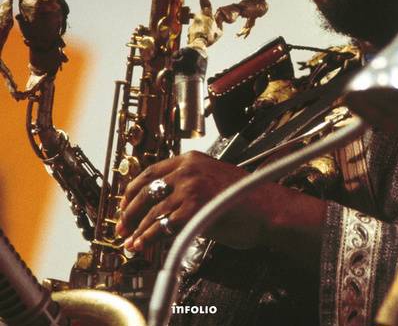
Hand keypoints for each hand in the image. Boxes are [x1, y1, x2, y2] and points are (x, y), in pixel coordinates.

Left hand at [115, 150, 256, 251]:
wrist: (268, 208)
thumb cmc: (244, 197)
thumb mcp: (213, 179)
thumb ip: (188, 186)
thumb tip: (164, 206)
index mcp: (190, 159)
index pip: (150, 171)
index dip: (133, 190)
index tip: (126, 204)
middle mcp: (187, 169)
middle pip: (145, 189)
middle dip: (129, 210)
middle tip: (122, 225)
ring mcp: (190, 188)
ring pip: (152, 210)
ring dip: (137, 229)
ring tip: (130, 241)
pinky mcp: (193, 208)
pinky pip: (162, 225)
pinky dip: (149, 238)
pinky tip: (144, 245)